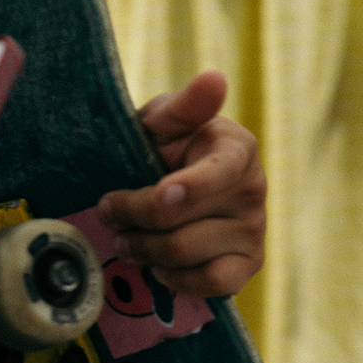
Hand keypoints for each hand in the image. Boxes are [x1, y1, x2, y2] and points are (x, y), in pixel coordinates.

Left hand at [96, 71, 266, 297]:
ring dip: (143, 250)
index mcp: (237, 148)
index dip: (187, 189)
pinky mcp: (248, 265)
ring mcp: (254, 230)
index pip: (218, 174)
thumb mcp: (164, 121)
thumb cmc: (164, 147)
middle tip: (109, 214)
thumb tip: (214, 78)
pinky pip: (210, 284)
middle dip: (134, 221)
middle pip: (183, 221)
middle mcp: (253, 189)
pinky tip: (158, 265)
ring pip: (186, 254)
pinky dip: (176, 278)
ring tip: (124, 240)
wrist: (171, 184)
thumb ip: (185, 106)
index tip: (159, 195)